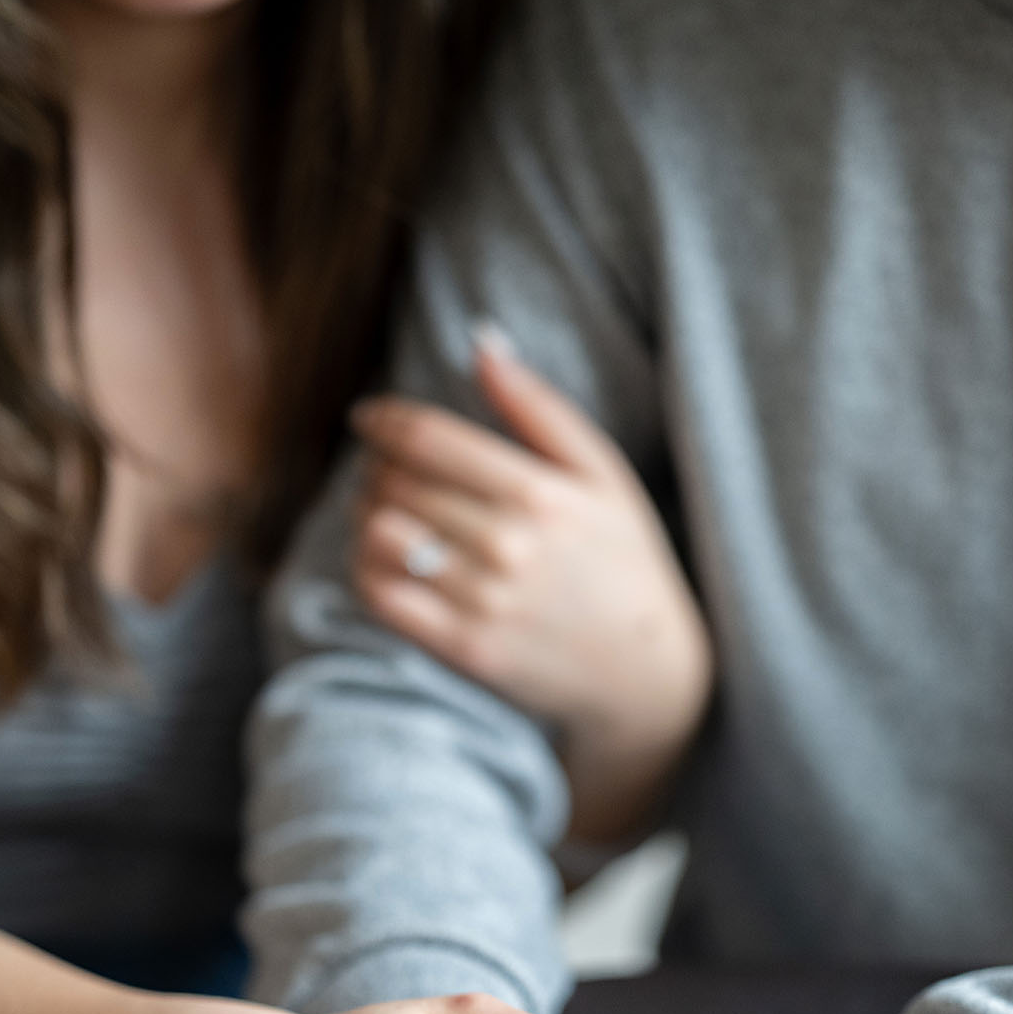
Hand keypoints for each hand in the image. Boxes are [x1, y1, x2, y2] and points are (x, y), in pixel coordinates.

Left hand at [351, 329, 714, 840]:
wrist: (647, 672)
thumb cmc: (625, 560)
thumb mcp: (603, 472)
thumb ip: (537, 406)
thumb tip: (480, 341)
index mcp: (541, 492)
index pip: (428, 438)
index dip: (383, 421)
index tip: (369, 419)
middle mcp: (509, 545)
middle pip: (396, 484)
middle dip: (374, 466)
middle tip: (378, 468)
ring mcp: (484, 601)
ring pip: (381, 535)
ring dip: (365, 514)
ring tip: (378, 510)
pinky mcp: (466, 648)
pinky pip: (382, 595)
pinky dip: (366, 568)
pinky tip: (381, 558)